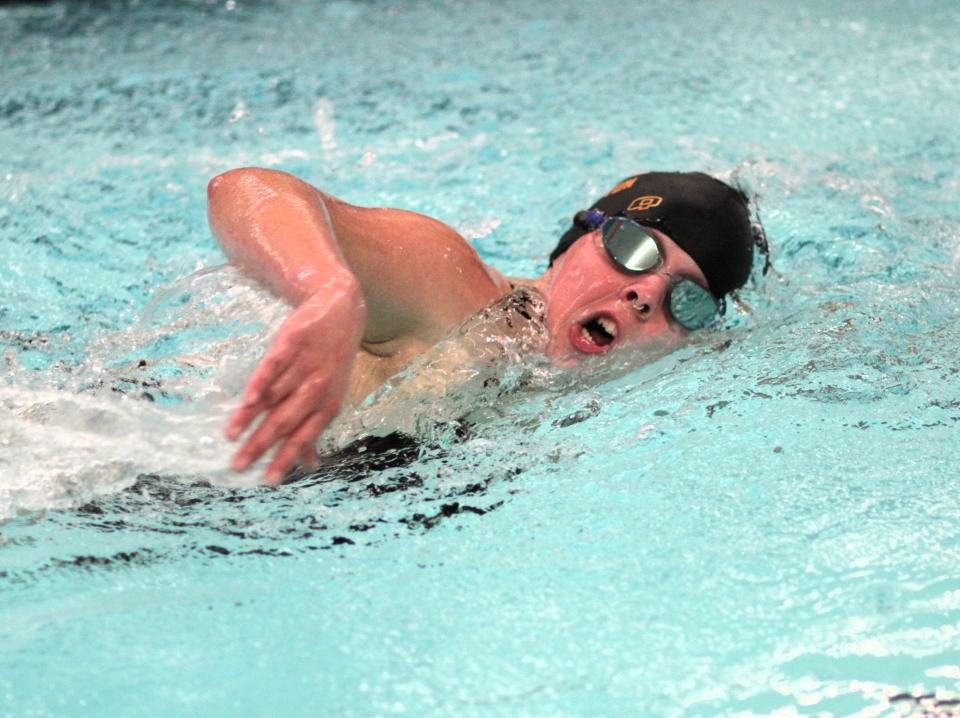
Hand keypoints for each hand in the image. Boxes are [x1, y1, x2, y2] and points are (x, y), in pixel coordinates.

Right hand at [225, 280, 365, 483]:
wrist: (340, 311)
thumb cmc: (331, 363)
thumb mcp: (331, 396)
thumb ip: (315, 429)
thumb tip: (309, 466)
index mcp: (328, 405)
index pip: (304, 437)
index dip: (285, 458)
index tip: (266, 480)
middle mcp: (317, 388)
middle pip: (285, 421)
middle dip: (260, 445)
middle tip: (237, 465)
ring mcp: (304, 365)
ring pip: (274, 397)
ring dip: (251, 419)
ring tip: (229, 437)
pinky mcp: (292, 342)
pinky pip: (274, 366)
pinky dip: (260, 383)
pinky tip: (246, 400)